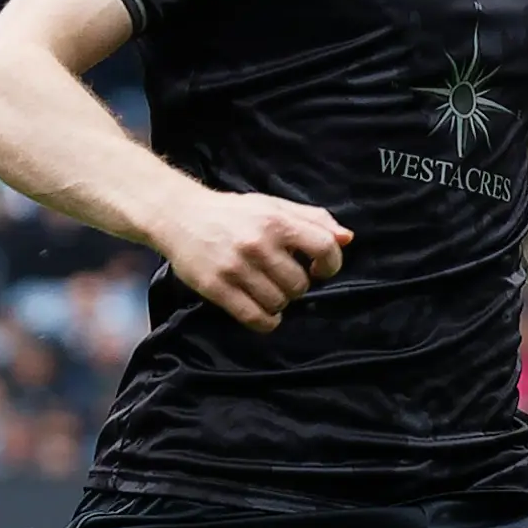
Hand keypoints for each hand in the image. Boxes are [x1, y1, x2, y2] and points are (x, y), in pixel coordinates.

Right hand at [157, 190, 350, 331]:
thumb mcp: (273, 206)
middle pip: (300, 285)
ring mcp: (236, 268)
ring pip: (279, 303)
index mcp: (276, 221)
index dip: (331, 265)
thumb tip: (347, 238)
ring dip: (279, 302)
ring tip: (268, 290)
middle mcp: (258, 244)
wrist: (180, 216)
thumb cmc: (233, 213)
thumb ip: (312, 219)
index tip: (320, 269)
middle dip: (297, 286)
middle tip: (282, 278)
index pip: (324, 248)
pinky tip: (265, 313)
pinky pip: (255, 318)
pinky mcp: (217, 288)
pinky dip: (267, 321)